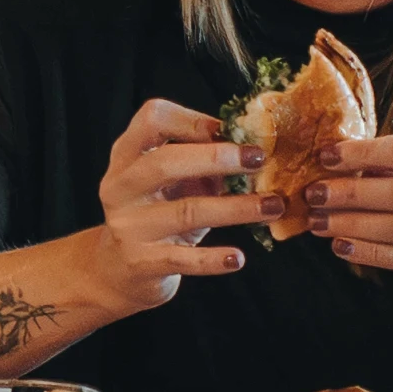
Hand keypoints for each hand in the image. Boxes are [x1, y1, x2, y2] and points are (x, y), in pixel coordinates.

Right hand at [90, 98, 247, 303]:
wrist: (119, 271)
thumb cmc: (157, 216)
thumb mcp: (173, 184)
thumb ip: (203, 165)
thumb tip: (253, 152)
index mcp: (127, 157)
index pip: (152, 120)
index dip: (191, 120)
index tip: (226, 130)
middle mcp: (121, 187)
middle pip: (165, 162)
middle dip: (216, 158)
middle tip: (258, 159)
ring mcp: (128, 226)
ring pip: (185, 212)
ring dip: (235, 208)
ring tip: (272, 206)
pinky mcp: (141, 263)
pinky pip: (182, 259)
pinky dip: (213, 259)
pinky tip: (238, 258)